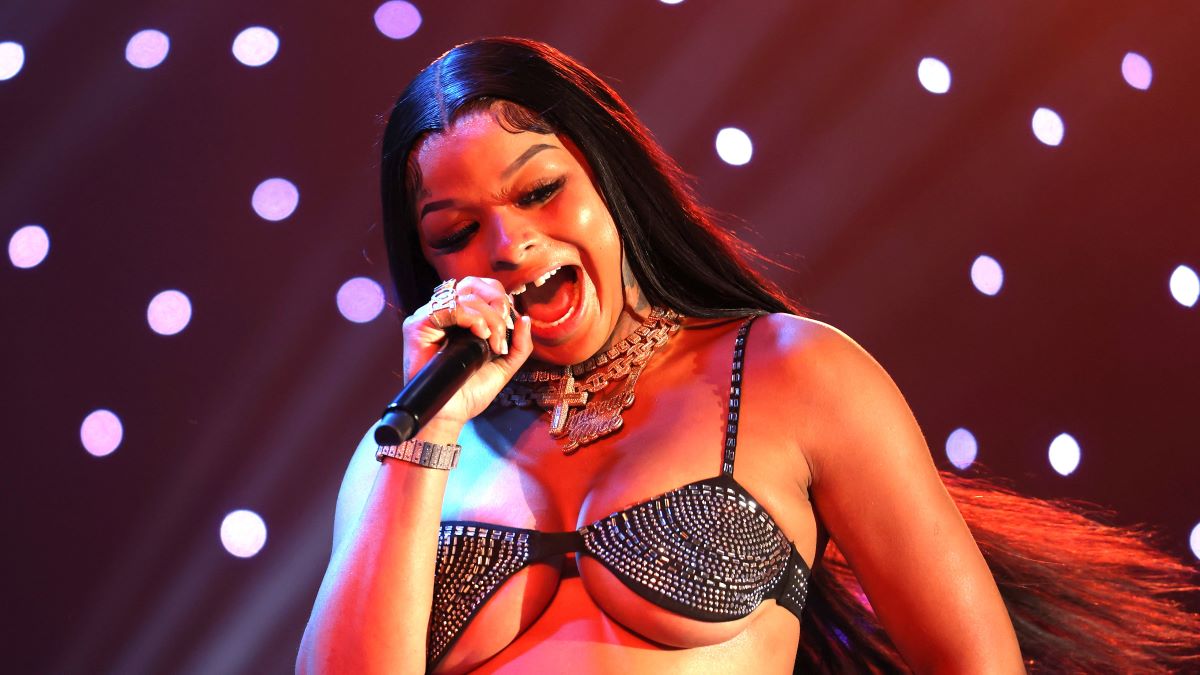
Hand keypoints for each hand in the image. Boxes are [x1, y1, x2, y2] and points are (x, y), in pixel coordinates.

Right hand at [401, 277, 532, 425]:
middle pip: (473, 284)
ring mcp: (430, 318)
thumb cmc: (471, 391)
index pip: (481, 288)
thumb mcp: (504, 365)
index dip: (500, 299)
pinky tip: (480, 334)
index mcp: (463, 317)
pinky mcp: (418, 325)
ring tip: (493, 342)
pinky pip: (446, 307)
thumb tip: (525, 318)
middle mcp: (445, 313)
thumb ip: (519, 344)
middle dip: (497, 302)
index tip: (510, 324)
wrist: (451, 413)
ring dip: (488, 316)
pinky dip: (469, 316)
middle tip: (503, 330)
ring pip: (464, 295)